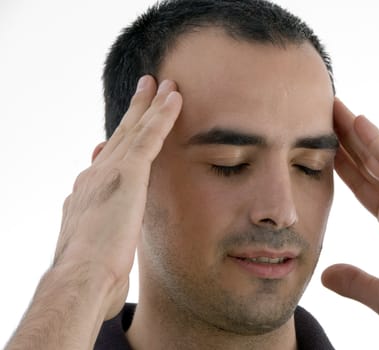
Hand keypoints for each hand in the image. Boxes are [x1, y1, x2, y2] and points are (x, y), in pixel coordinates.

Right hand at [53, 76, 181, 318]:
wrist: (81, 277)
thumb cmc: (92, 276)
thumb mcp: (98, 252)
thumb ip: (106, 238)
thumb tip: (110, 242)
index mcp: (87, 194)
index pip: (107, 161)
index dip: (118, 143)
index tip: (124, 130)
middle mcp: (95, 175)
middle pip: (120, 136)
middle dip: (134, 111)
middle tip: (145, 88)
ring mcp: (109, 171)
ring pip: (135, 129)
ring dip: (150, 104)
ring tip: (163, 84)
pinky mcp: (127, 172)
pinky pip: (148, 136)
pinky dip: (162, 115)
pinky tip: (175, 98)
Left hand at [322, 98, 378, 327]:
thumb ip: (353, 282)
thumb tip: (325, 275)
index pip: (361, 186)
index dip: (342, 166)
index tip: (322, 150)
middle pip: (367, 164)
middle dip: (345, 142)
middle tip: (322, 117)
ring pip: (378, 156)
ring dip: (355, 133)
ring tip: (334, 110)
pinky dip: (376, 141)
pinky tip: (358, 122)